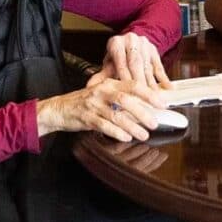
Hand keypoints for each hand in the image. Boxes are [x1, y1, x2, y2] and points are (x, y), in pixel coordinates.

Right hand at [36, 76, 171, 142]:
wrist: (60, 109)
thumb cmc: (84, 102)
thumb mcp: (103, 93)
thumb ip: (121, 96)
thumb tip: (146, 104)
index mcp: (108, 84)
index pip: (132, 85)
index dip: (149, 94)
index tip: (162, 103)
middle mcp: (101, 92)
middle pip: (126, 100)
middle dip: (143, 112)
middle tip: (155, 122)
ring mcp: (93, 105)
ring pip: (116, 115)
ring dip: (132, 126)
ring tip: (144, 134)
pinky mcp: (86, 118)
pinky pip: (104, 125)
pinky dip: (116, 132)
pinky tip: (126, 137)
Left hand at [100, 32, 169, 92]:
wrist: (130, 42)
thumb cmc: (118, 55)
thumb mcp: (108, 63)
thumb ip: (102, 76)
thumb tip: (91, 88)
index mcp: (116, 43)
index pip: (121, 62)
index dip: (124, 78)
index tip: (127, 92)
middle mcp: (131, 41)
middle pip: (136, 64)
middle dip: (140, 82)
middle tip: (142, 98)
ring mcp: (144, 44)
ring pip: (148, 66)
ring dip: (151, 83)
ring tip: (153, 98)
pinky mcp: (154, 49)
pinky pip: (159, 65)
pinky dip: (164, 78)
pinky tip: (167, 87)